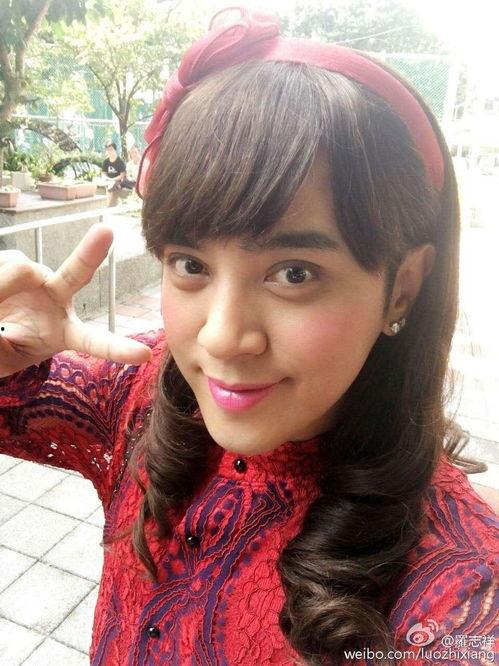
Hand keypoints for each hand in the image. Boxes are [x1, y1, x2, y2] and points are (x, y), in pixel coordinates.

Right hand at [0, 224, 152, 377]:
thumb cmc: (0, 347)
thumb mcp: (1, 358)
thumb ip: (3, 338)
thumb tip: (7, 285)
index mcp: (63, 333)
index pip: (94, 342)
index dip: (117, 349)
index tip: (144, 355)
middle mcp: (57, 300)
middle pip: (77, 275)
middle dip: (91, 253)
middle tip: (105, 232)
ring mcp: (39, 277)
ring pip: (19, 270)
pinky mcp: (17, 261)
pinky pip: (4, 262)